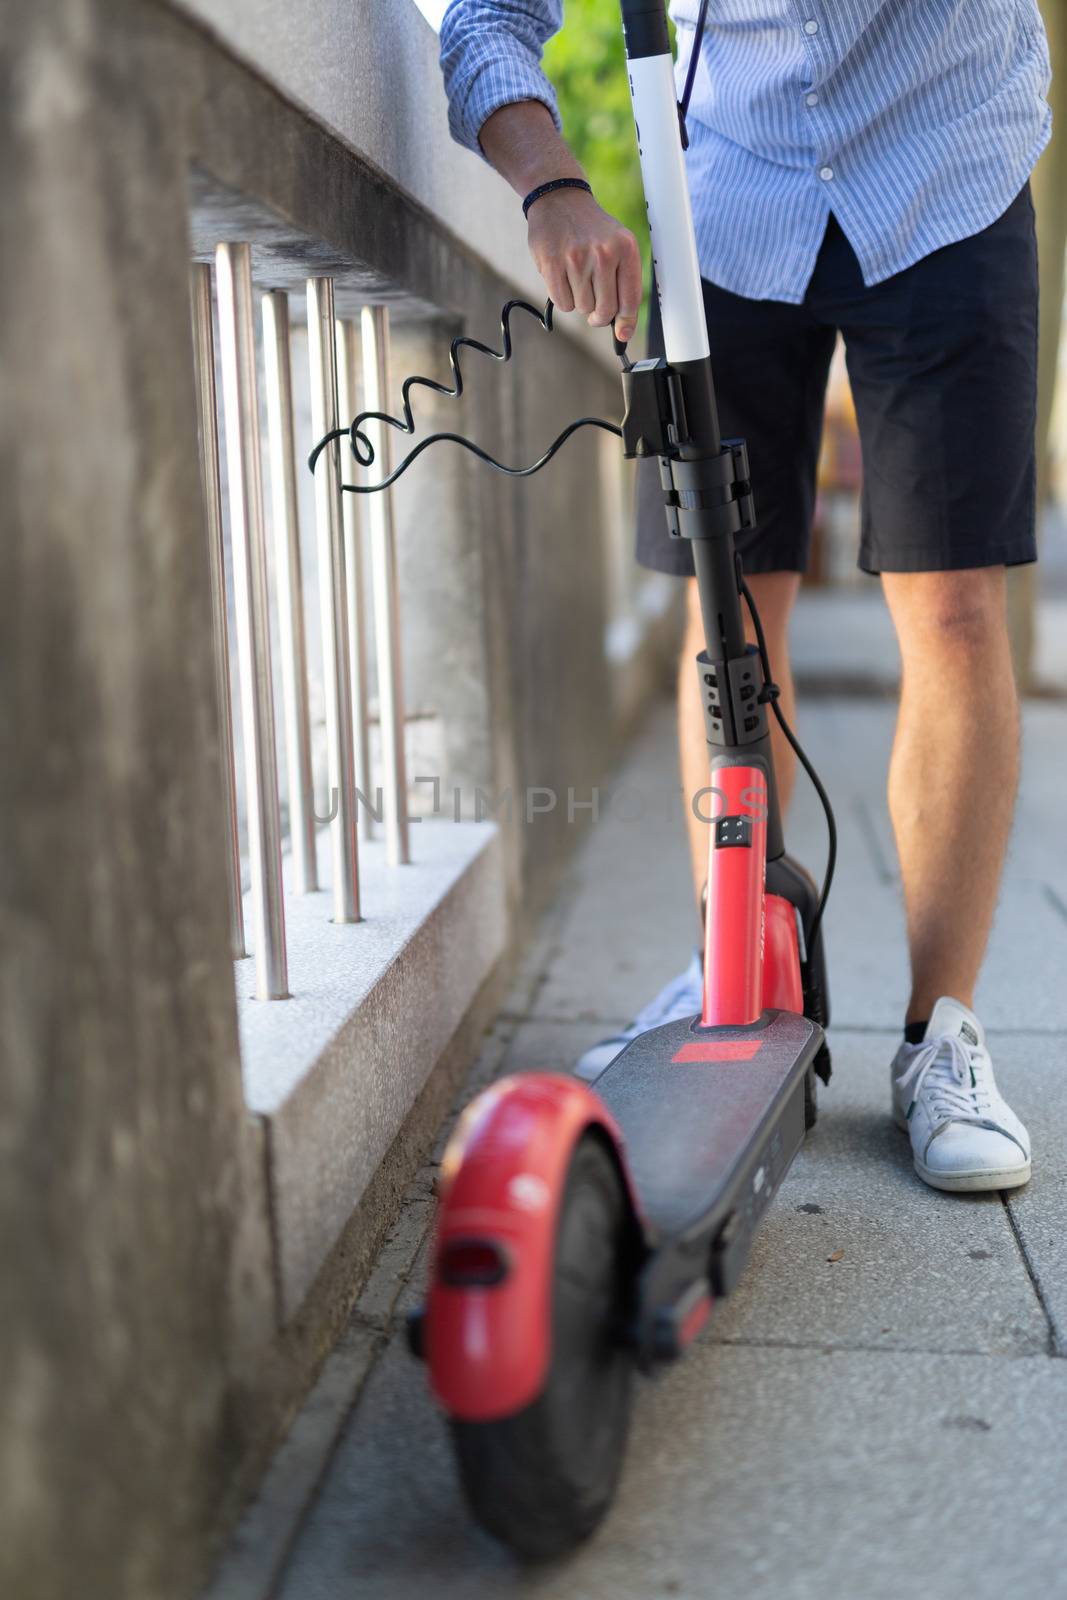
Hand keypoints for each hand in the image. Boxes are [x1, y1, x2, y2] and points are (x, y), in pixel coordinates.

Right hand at [527, 188, 642, 344]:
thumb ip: (624, 285)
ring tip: (576, 278)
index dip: (626, 323)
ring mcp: (577, 258)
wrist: (560, 200)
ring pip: (582, 308)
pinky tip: (563, 278)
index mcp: (626, 248)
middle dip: (599, 316)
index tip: (622, 334)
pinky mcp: (553, 263)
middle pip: (605, 311)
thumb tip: (623, 332)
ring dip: (579, 302)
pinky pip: (563, 303)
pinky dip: (563, 298)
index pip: (630, 300)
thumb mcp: (617, 246)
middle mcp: (604, 253)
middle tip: (595, 309)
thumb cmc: (592, 232)